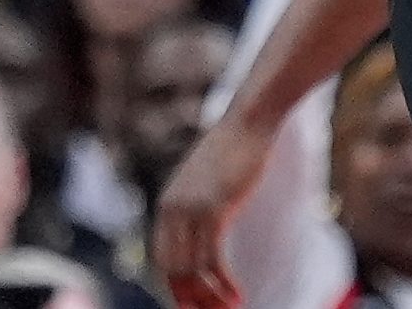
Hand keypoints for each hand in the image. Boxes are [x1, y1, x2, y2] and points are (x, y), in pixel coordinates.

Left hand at [153, 113, 276, 308]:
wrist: (249, 121)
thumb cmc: (236, 147)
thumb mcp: (208, 178)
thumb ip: (198, 201)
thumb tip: (204, 220)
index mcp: (167, 205)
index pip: (162, 258)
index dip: (175, 286)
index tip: (193, 304)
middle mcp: (172, 210)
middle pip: (172, 270)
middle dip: (191, 298)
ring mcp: (191, 210)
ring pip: (192, 270)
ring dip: (210, 297)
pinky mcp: (213, 209)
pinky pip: (212, 260)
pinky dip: (224, 283)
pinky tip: (238, 294)